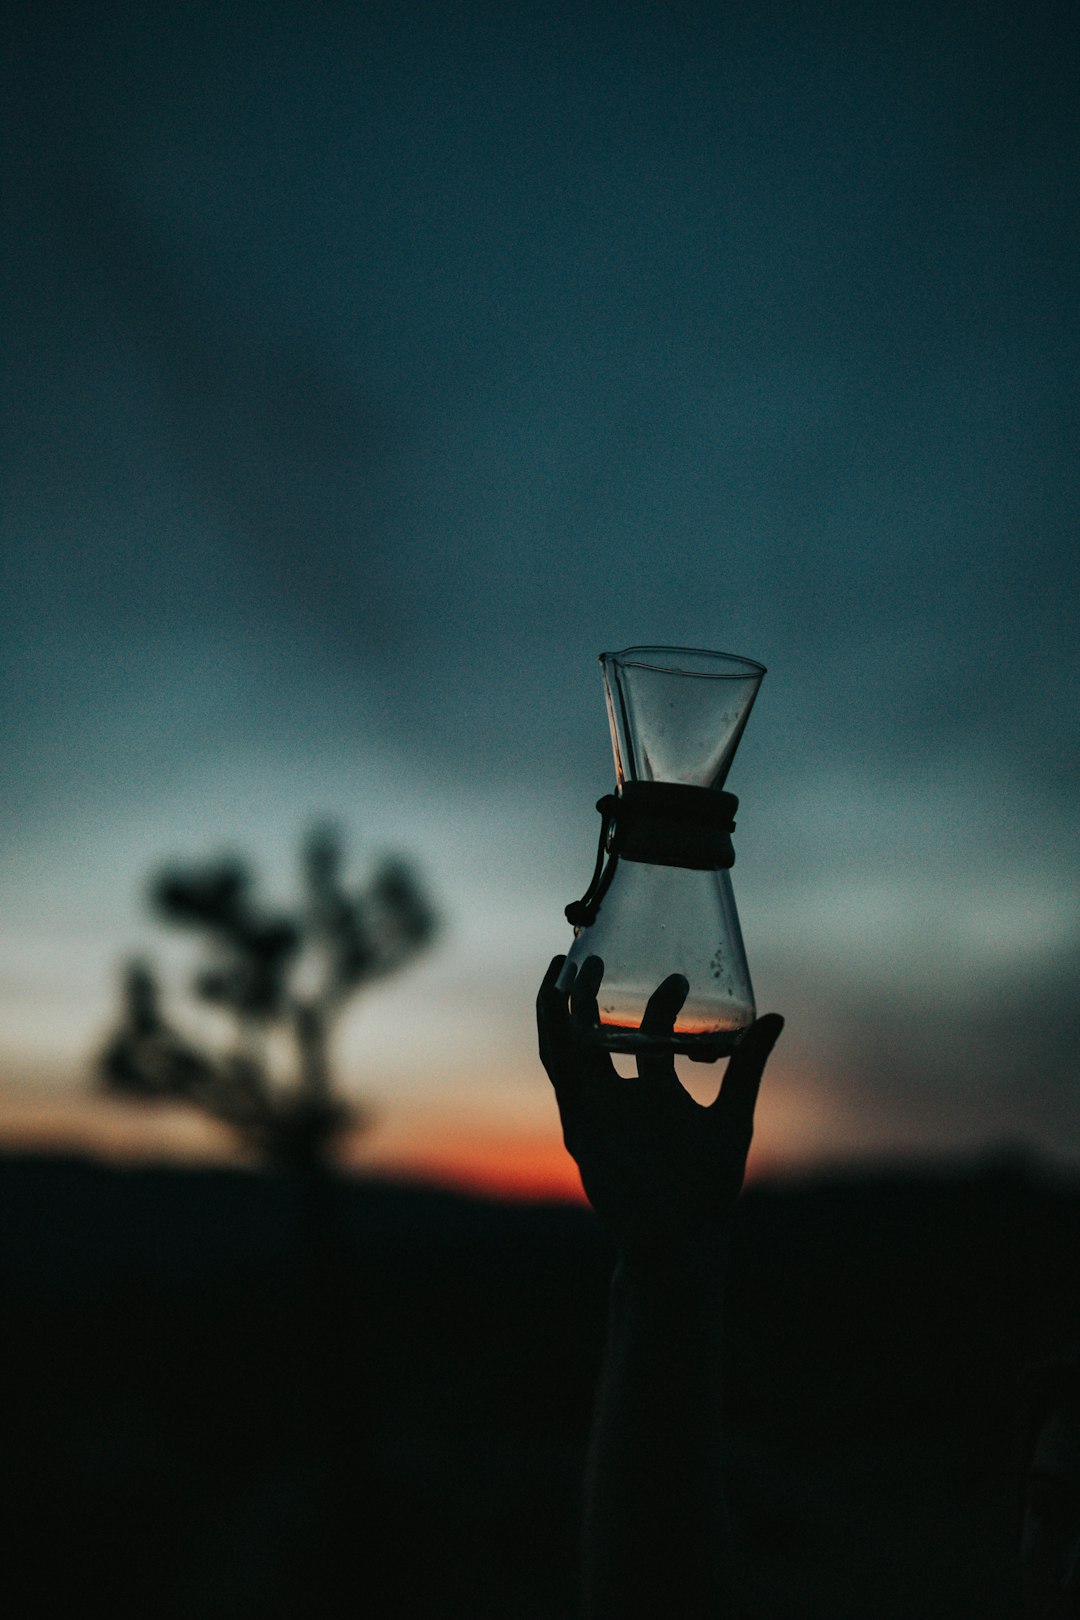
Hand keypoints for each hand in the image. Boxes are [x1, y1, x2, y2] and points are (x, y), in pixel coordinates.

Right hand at [537, 954, 782, 1257]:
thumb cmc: (707, 1186)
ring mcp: (594, 1109)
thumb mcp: (733, 1115)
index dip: (659, 1003)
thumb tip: (776, 1017)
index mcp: (655, 1092)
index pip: (649, 1035)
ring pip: (565, 1047)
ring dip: (560, 1007)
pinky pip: (559, 1075)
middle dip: (590, 993)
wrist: (679, 1238)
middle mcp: (619, 1096)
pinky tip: (556, 1010)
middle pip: (594, 1032)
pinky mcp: (578, 1124)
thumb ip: (749, 1067)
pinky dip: (553, 1039)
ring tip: (566, 966)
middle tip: (596, 953)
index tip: (678, 977)